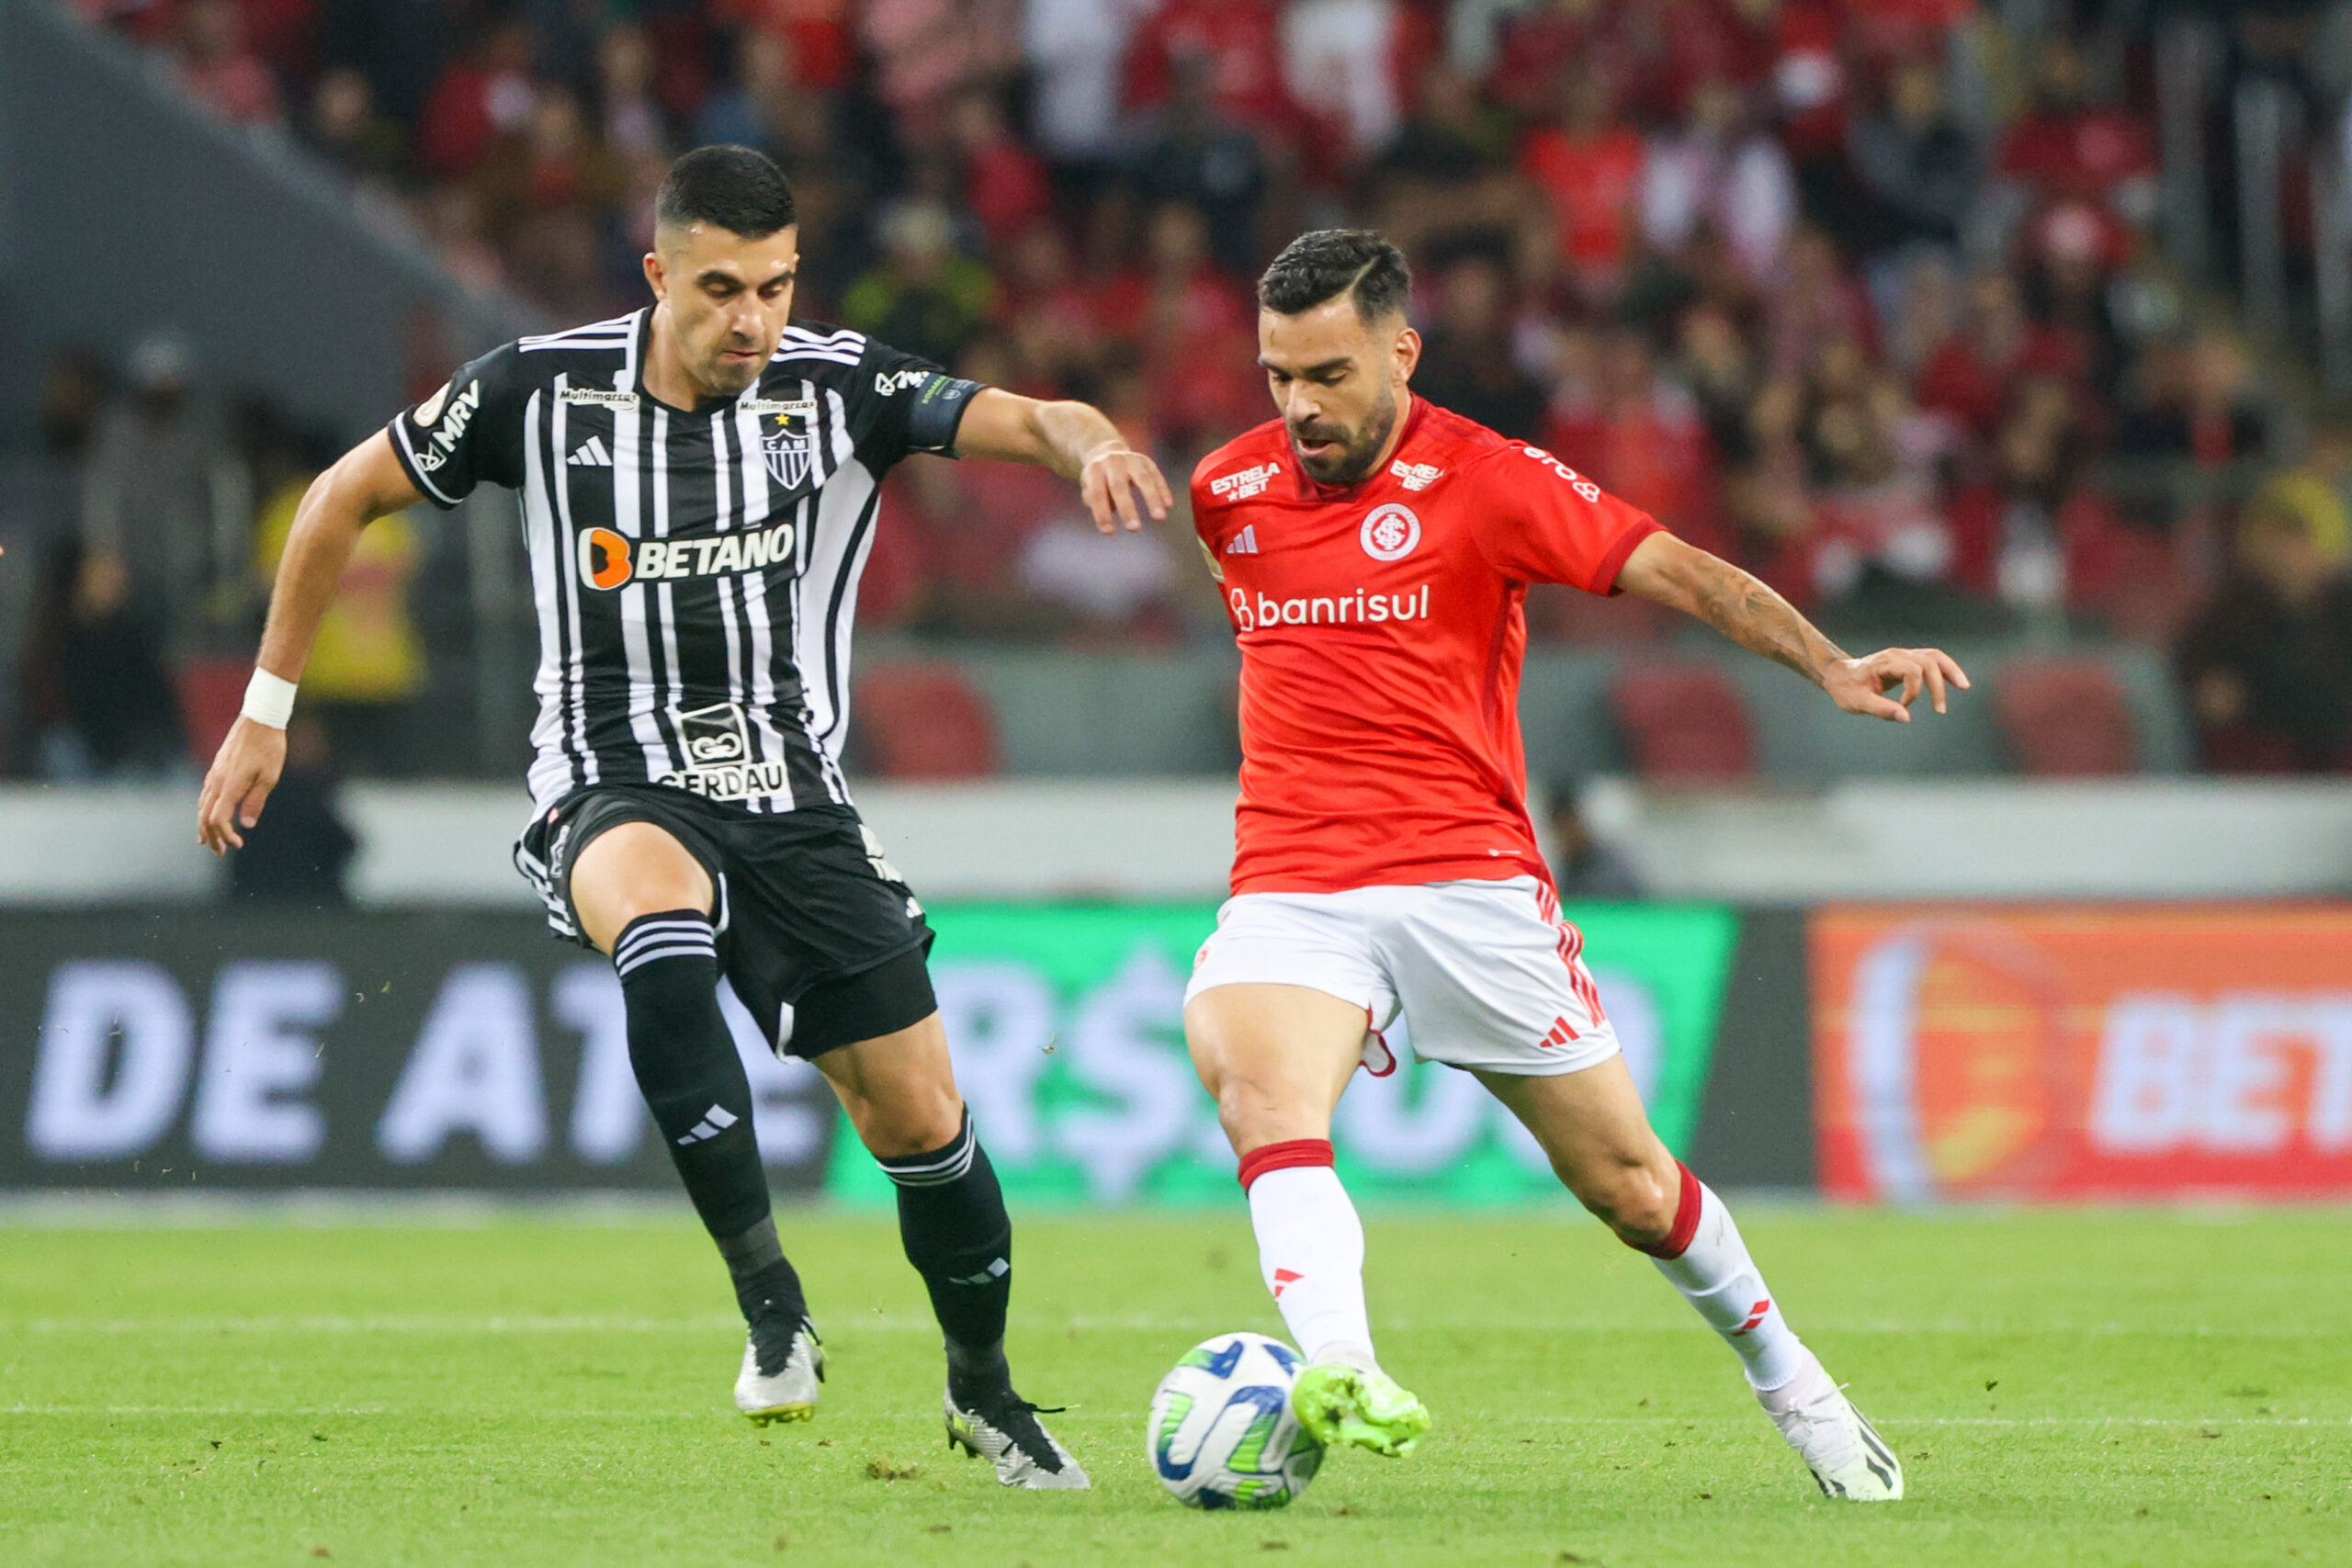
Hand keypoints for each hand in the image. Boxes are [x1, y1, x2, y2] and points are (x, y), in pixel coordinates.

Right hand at [197, 717, 287, 852]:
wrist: (259, 719)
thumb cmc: (269, 747)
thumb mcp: (270, 776)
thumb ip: (256, 800)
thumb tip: (246, 824)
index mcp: (230, 786)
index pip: (218, 819)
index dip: (225, 835)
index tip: (238, 845)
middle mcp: (217, 781)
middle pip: (205, 816)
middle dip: (211, 837)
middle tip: (220, 852)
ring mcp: (214, 774)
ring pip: (202, 806)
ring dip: (205, 825)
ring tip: (209, 840)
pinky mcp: (216, 768)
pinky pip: (205, 794)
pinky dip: (205, 810)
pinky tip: (209, 815)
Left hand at [1079, 445, 1173, 532]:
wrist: (1108, 453)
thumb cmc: (1098, 479)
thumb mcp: (1088, 487)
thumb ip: (1094, 501)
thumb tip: (1109, 512)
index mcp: (1094, 470)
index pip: (1097, 494)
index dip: (1102, 513)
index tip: (1109, 531)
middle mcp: (1112, 462)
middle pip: (1119, 486)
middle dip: (1127, 509)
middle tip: (1134, 528)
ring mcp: (1131, 460)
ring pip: (1143, 479)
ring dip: (1152, 498)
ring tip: (1160, 517)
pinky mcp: (1146, 461)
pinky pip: (1156, 476)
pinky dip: (1163, 490)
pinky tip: (1168, 505)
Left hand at [1823, 647, 1969, 722]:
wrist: (1838, 675)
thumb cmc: (1846, 689)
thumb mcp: (1858, 703)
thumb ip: (1881, 709)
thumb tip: (1907, 718)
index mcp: (1885, 662)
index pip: (1912, 670)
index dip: (1913, 691)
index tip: (1903, 706)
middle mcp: (1897, 655)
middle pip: (1929, 661)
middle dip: (1938, 686)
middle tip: (1940, 710)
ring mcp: (1903, 655)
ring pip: (1934, 656)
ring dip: (1950, 671)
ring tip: (1965, 686)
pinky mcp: (1907, 661)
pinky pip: (1931, 660)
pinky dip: (1945, 670)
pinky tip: (1955, 682)